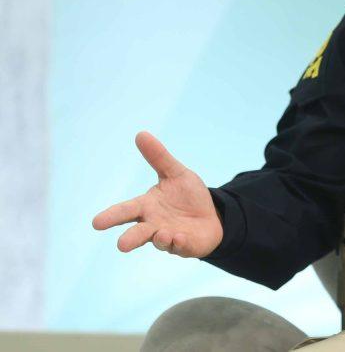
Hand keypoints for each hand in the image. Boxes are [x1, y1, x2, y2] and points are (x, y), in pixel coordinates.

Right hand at [92, 131, 222, 257]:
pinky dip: (179, 243)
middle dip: (130, 239)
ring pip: (159, 241)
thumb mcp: (176, 173)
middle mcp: (154, 224)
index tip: (96, 223)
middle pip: (138, 232)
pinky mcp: (185, 246)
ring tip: (162, 234)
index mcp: (147, 207)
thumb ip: (159, 157)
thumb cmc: (188, 196)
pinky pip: (181, 246)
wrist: (212, 215)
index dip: (112, 216)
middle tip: (121, 245)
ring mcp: (169, 237)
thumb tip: (141, 133)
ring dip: (161, 239)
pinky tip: (180, 237)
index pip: (126, 210)